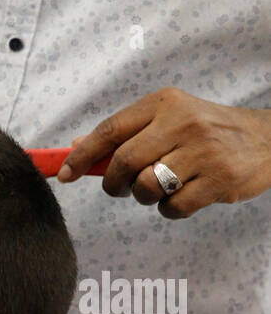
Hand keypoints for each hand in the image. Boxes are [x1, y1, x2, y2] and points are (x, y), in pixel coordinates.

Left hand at [56, 87, 270, 217]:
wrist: (267, 139)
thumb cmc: (207, 130)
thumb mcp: (169, 117)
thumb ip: (127, 132)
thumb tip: (78, 149)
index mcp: (164, 103)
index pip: (111, 130)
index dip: (82, 155)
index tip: (64, 174)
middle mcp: (182, 123)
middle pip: (124, 161)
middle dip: (112, 183)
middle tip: (117, 188)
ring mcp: (203, 151)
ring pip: (147, 187)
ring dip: (144, 196)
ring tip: (159, 188)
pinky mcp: (220, 180)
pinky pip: (174, 208)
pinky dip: (169, 210)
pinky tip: (183, 197)